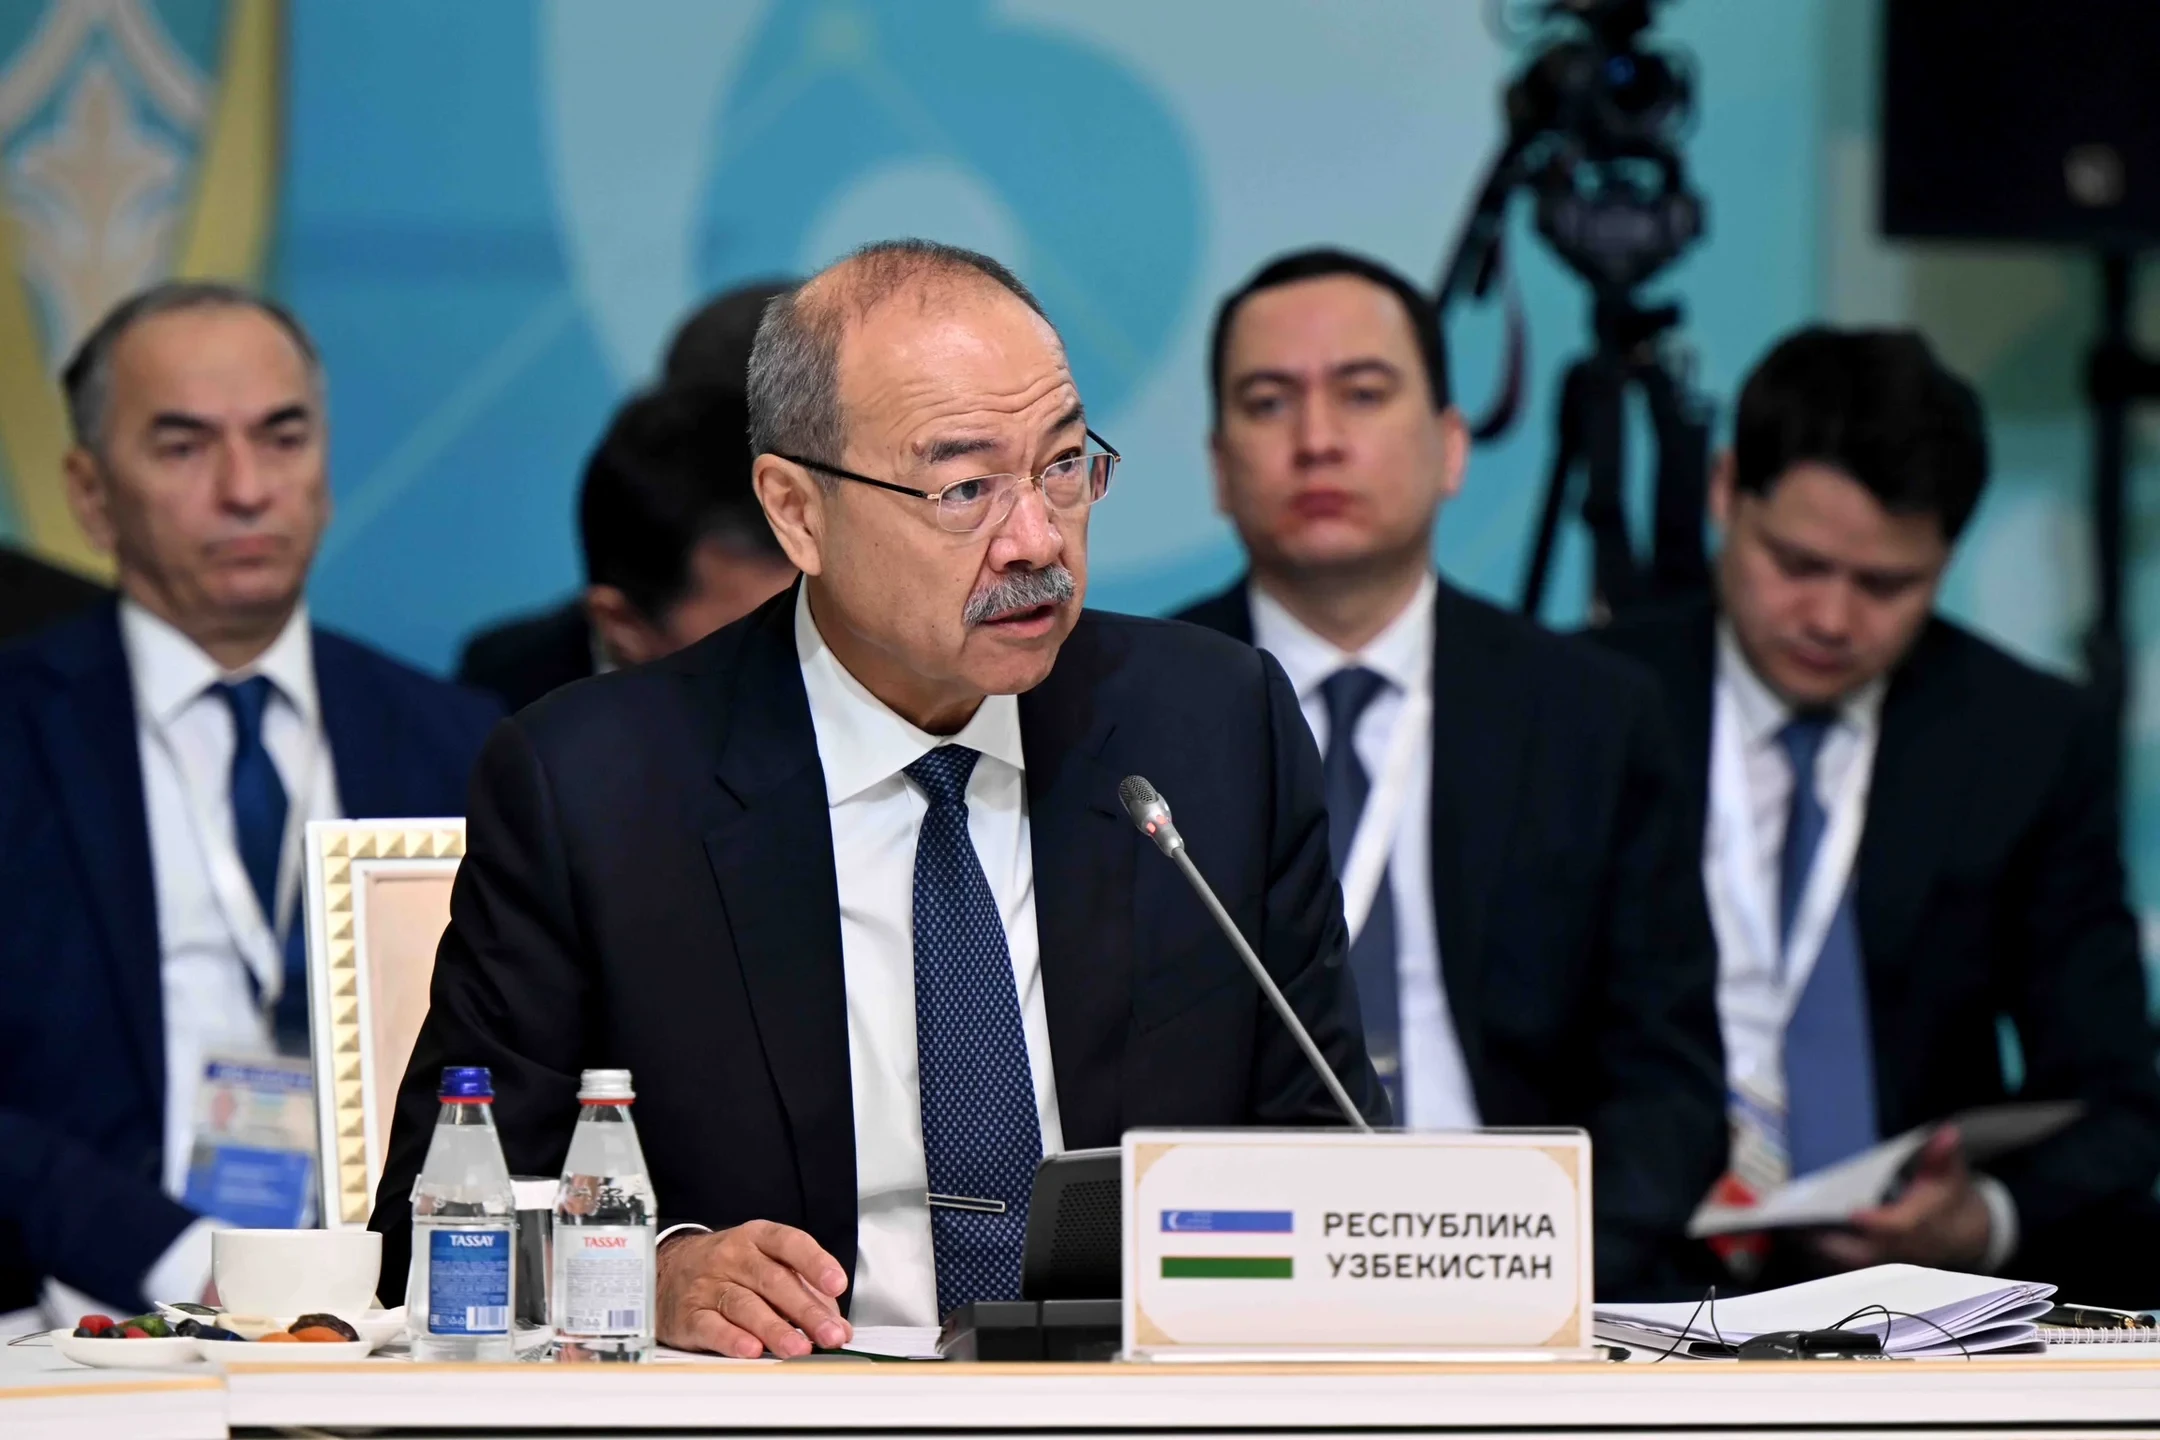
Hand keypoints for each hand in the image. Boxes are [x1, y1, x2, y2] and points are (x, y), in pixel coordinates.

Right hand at [656, 1222, 849, 1357]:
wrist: (667, 1271)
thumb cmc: (727, 1268)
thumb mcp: (764, 1264)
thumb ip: (803, 1291)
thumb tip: (837, 1324)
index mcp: (757, 1238)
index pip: (790, 1243)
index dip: (815, 1262)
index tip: (836, 1284)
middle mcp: (733, 1257)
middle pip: (773, 1281)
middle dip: (806, 1310)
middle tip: (829, 1334)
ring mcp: (709, 1284)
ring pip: (745, 1305)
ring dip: (775, 1329)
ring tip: (799, 1348)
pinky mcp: (689, 1315)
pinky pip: (711, 1327)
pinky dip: (732, 1340)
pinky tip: (751, 1351)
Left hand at [1811, 1127, 1992, 1269]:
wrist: (1961, 1233)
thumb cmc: (1947, 1198)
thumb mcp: (1949, 1174)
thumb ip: (1942, 1155)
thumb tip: (1947, 1133)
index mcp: (1920, 1223)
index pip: (1897, 1227)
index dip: (1877, 1223)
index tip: (1853, 1214)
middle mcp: (1901, 1247)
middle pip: (1864, 1252)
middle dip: (1831, 1241)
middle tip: (1797, 1221)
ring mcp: (1886, 1259)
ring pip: (1848, 1261)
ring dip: (1819, 1246)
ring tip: (1787, 1225)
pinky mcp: (1872, 1262)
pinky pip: (1842, 1262)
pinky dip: (1819, 1249)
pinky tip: (1793, 1232)